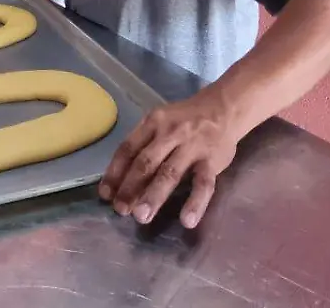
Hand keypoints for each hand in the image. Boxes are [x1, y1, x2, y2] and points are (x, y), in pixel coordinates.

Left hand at [99, 91, 239, 227]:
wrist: (224, 108)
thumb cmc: (184, 121)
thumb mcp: (160, 122)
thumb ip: (143, 146)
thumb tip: (121, 182)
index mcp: (152, 122)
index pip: (128, 148)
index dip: (115, 172)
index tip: (105, 194)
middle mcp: (170, 133)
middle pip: (146, 162)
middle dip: (130, 187)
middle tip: (121, 210)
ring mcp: (193, 146)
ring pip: (170, 173)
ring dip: (154, 196)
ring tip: (142, 217)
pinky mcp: (213, 160)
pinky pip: (204, 184)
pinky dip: (196, 202)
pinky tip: (187, 220)